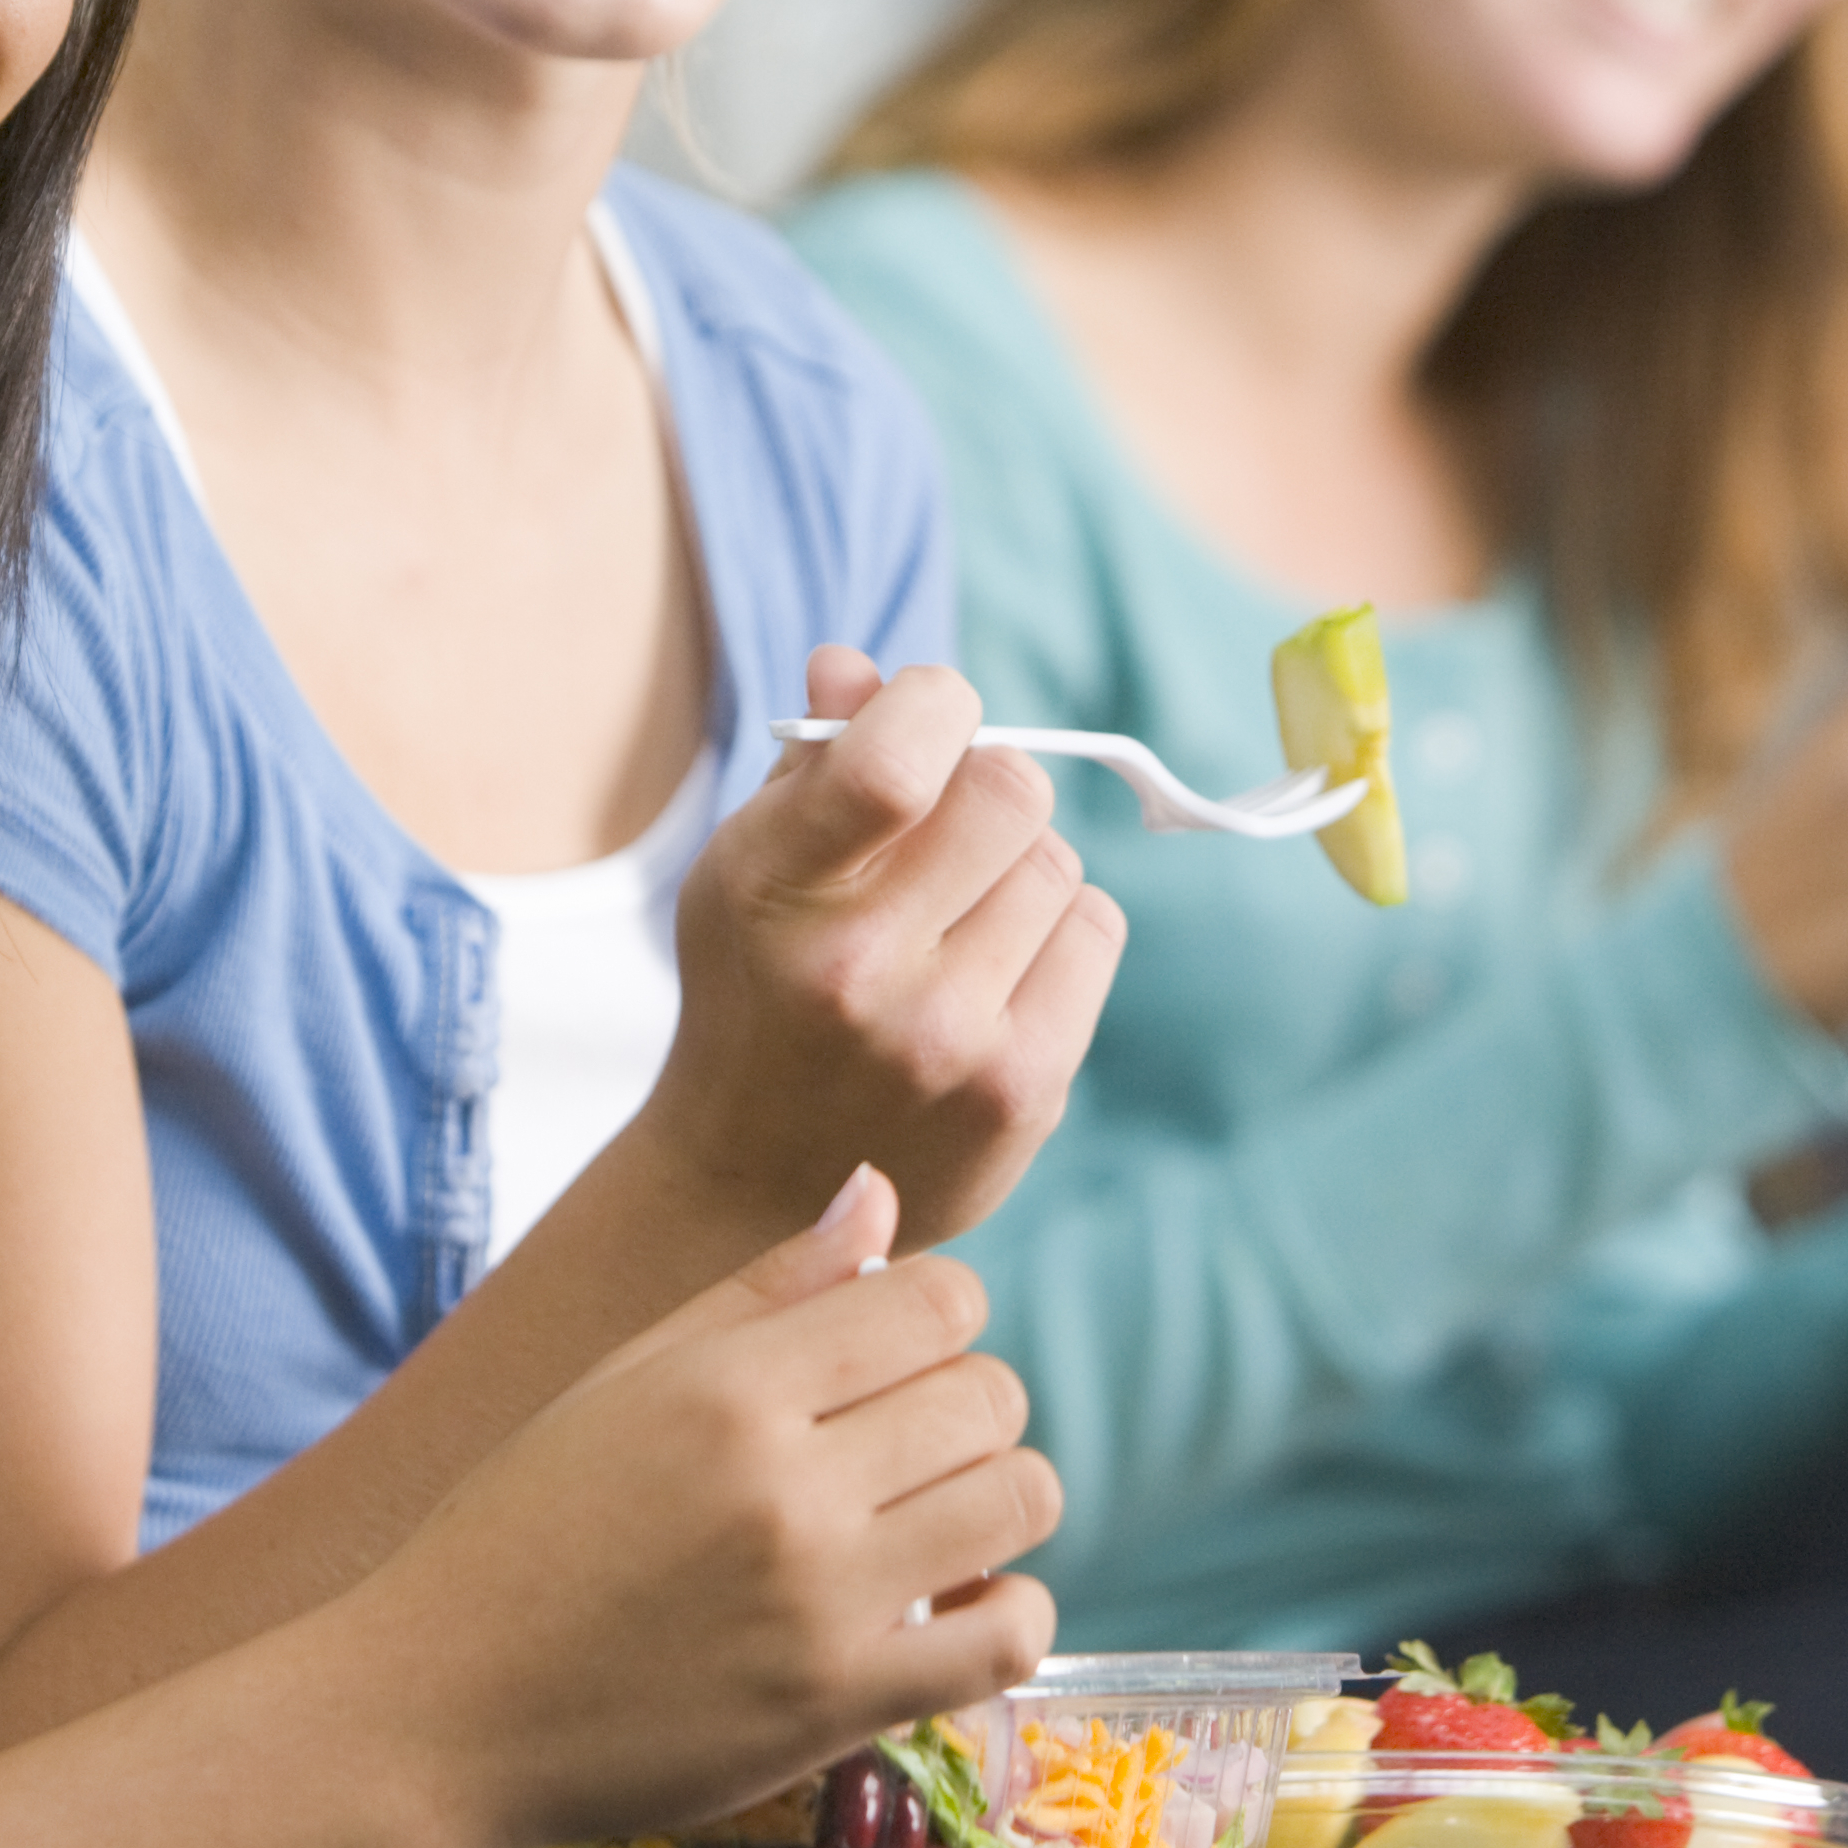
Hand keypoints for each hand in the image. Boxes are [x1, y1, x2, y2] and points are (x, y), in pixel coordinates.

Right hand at [350, 1169, 1059, 1847]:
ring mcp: (821, 1600)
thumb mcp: (622, 1382)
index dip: (939, 1316)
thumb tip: (879, 1191)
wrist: (432, 1710)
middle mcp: (787, 1482)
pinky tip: (955, 1607)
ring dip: (998, 1501)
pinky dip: (1010, 1611)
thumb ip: (764, 1289)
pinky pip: (1009, 1635)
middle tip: (905, 1449)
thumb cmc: (518, 1532)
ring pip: (1021, 1499)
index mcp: (729, 1385)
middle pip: (989, 1396)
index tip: (894, 1358)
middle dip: (967, 1409)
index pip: (940, 1297)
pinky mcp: (839, 1706)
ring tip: (934, 1521)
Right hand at [652, 648, 1125, 1252]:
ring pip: (1058, 863)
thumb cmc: (760, 989)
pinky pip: (1097, 931)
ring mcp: (949, 1039)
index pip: (898, 760)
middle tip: (950, 829)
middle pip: (1011, 792)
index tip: (926, 717)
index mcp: (776, 891)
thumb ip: (813, 761)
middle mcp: (860, 970)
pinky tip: (999, 969)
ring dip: (1020, 868)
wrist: (754, 1182)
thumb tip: (861, 665)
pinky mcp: (1020, 1091)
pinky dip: (1060, 929)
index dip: (934, 704)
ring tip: (960, 918)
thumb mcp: (751, 866)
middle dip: (987, 787)